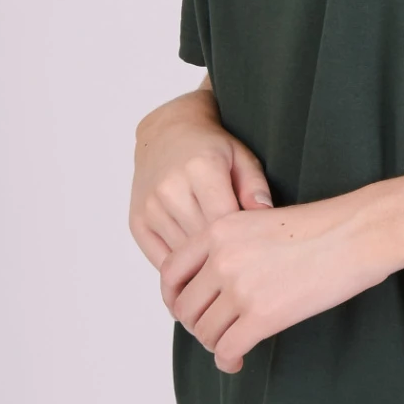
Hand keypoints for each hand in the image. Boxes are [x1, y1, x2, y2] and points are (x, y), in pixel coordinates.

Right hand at [129, 85, 272, 270]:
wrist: (166, 134)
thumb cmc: (209, 148)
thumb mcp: (242, 158)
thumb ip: (256, 187)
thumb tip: (265, 216)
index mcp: (201, 168)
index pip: (225, 220)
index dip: (242, 240)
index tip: (254, 249)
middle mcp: (171, 188)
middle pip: (203, 240)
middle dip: (224, 255)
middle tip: (242, 265)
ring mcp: (151, 207)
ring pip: (183, 255)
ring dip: (202, 265)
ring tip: (221, 268)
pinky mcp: (137, 222)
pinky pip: (161, 260)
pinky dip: (180, 269)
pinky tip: (197, 267)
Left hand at [160, 193, 393, 373]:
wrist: (358, 233)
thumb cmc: (323, 226)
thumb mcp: (261, 220)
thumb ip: (233, 246)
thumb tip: (218, 282)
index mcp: (219, 230)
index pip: (170, 271)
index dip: (173, 298)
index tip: (185, 310)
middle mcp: (222, 258)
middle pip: (185, 306)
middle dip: (196, 325)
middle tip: (213, 332)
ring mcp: (241, 288)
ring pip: (205, 331)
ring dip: (214, 344)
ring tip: (230, 346)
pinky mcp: (263, 316)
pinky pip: (227, 348)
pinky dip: (227, 360)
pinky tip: (238, 361)